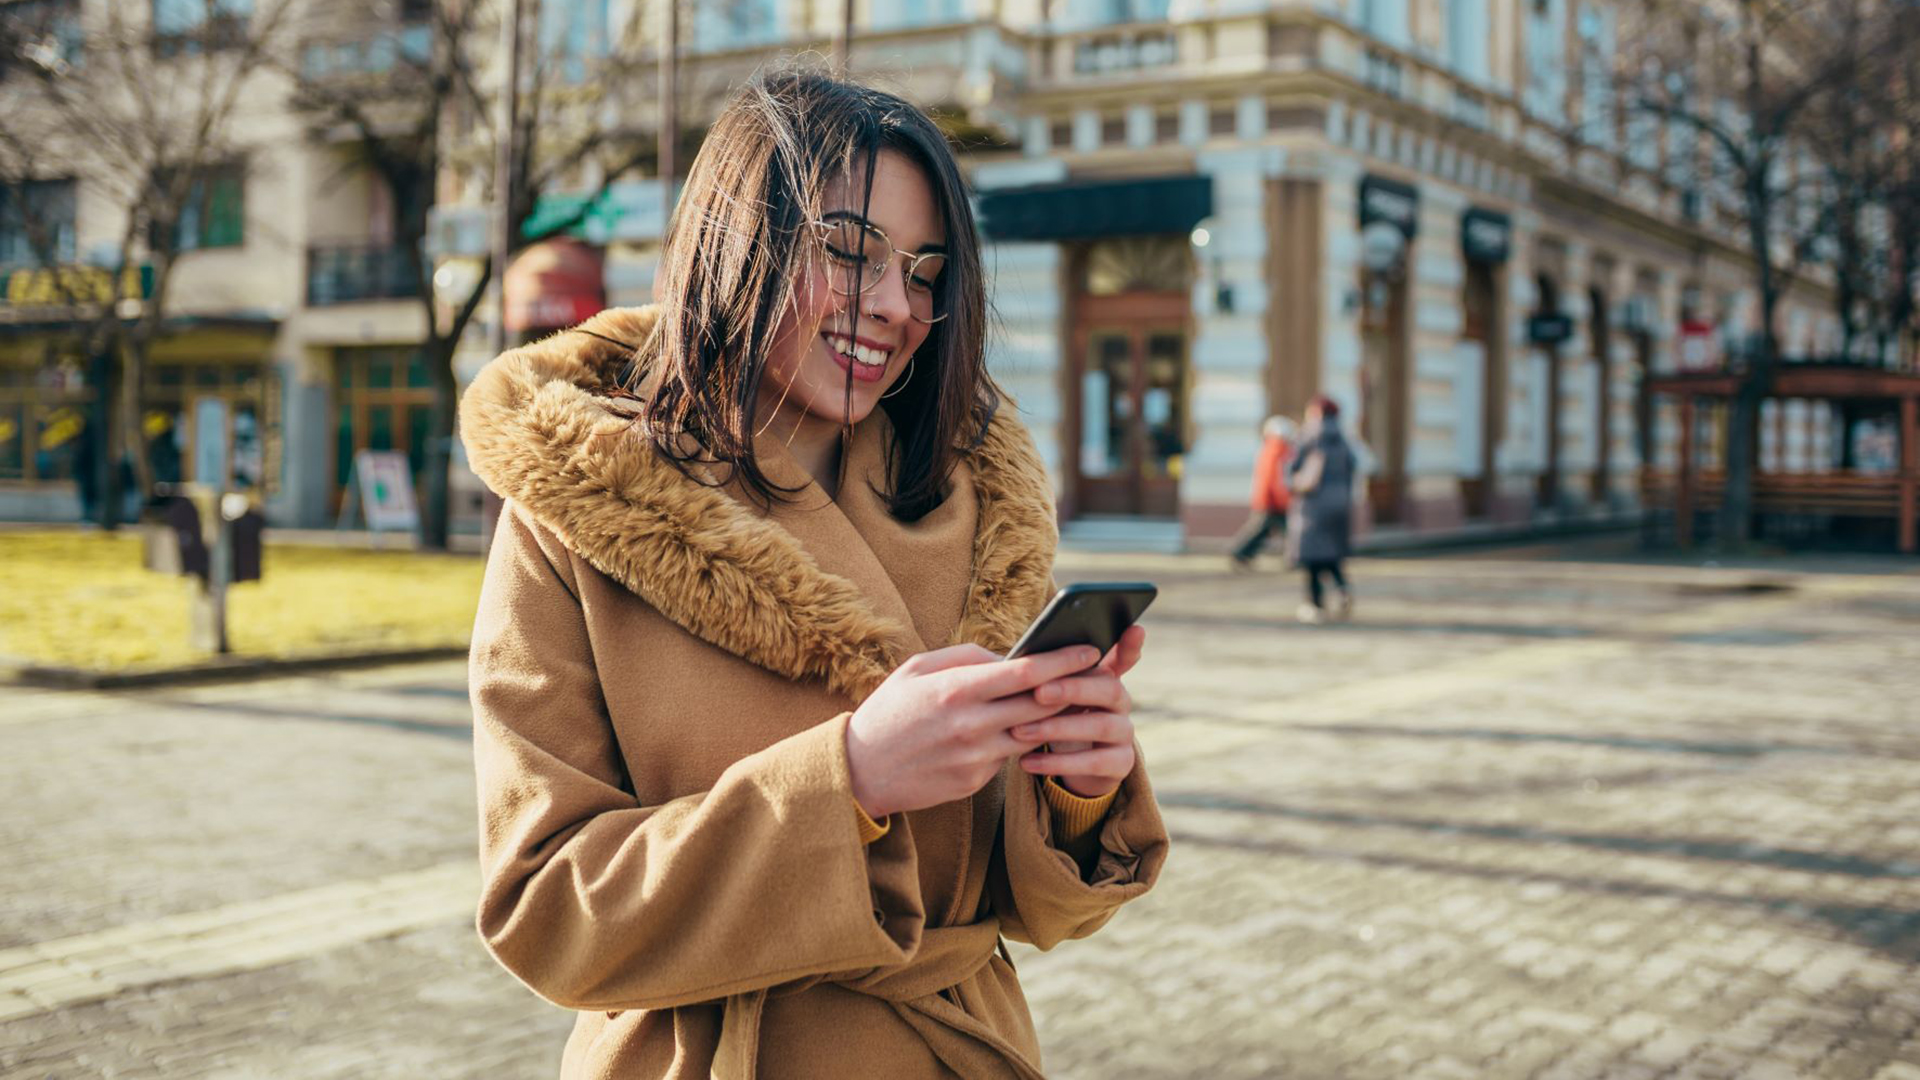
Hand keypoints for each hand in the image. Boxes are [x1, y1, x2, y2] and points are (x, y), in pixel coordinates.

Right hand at [847, 641, 1109, 818]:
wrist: (860, 770)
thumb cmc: (890, 711)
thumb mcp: (917, 669)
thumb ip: (966, 657)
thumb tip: (1010, 656)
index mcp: (956, 690)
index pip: (1025, 673)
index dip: (1063, 660)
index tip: (1090, 650)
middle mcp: (971, 725)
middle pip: (1040, 704)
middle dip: (1070, 687)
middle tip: (1093, 674)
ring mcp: (975, 757)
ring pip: (1033, 733)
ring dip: (1052, 719)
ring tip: (1069, 701)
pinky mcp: (975, 781)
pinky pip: (1010, 757)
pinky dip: (1019, 741)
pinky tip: (1024, 729)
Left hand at [1012, 625, 1145, 798]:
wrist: (1070, 765)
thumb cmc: (1056, 717)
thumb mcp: (1051, 694)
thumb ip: (1044, 673)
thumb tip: (1017, 656)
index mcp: (1105, 677)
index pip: (1123, 656)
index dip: (1129, 645)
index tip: (1134, 628)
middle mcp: (1121, 702)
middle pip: (1109, 688)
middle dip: (1073, 688)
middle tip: (1039, 692)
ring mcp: (1124, 733)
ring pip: (1101, 726)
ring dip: (1058, 727)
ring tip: (1019, 731)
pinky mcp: (1120, 763)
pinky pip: (1094, 763)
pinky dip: (1058, 763)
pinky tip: (1027, 761)